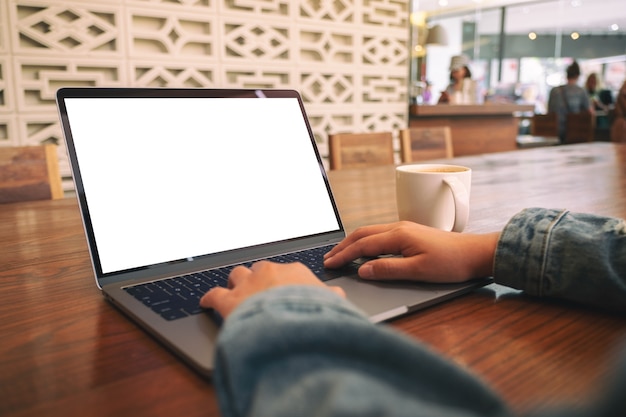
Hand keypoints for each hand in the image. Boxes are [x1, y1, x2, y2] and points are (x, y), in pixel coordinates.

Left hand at [200, 261, 345, 318]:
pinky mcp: (228, 301)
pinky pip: (213, 294)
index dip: (284, 283)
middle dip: (259, 279)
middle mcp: (268, 273)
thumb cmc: (315, 317)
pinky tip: (206, 303)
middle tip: (261, 291)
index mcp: (295, 272)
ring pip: (236, 275)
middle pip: (260, 269)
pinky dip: (208, 298)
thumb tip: (336, 295)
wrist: (293, 328)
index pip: (287, 272)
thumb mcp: (334, 306)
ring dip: (236, 283)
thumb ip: (333, 298)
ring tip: (236, 291)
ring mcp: (247, 285)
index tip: (284, 290)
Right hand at [324, 222, 498, 282]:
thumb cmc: (451, 263)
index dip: (344, 255)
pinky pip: (380, 234)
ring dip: (353, 242)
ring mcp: (404, 228)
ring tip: (340, 254)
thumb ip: (388, 269)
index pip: (363, 245)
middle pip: (362, 234)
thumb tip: (363, 270)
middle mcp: (399, 227)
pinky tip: (364, 250)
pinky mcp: (410, 233)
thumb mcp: (418, 271)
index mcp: (398, 235)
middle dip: (343, 246)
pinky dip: (365, 241)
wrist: (475, 253)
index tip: (330, 264)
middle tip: (328, 258)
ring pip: (370, 232)